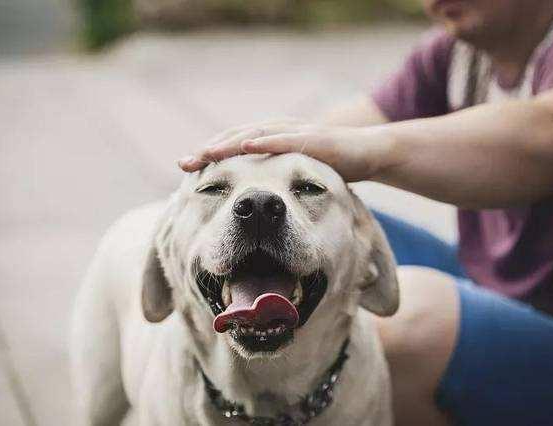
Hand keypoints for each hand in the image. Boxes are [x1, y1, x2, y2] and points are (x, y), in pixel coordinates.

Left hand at [177, 120, 394, 181]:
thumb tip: (250, 201)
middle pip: (236, 138)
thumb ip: (274, 181)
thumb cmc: (330, 165)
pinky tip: (246, 144)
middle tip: (183, 163)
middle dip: (209, 150)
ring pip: (255, 134)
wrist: (370, 153)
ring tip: (205, 153)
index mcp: (271, 140)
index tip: (185, 170)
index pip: (233, 146)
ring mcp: (296, 132)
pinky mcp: (314, 138)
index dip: (209, 156)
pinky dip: (265, 140)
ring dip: (228, 143)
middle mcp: (278, 131)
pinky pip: (286, 139)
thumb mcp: (296, 175)